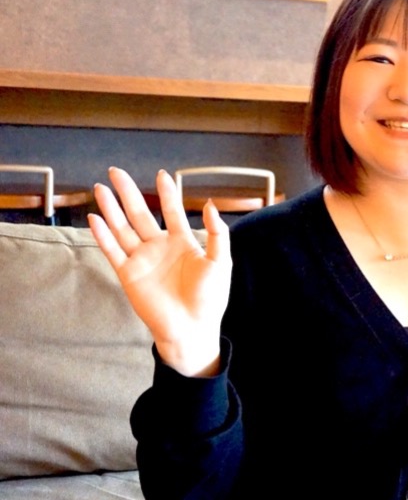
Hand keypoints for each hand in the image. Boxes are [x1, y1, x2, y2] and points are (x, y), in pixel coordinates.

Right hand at [88, 167, 231, 376]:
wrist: (192, 327)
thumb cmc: (210, 298)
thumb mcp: (220, 261)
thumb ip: (217, 232)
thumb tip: (210, 204)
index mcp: (183, 243)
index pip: (172, 211)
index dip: (166, 194)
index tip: (162, 175)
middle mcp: (159, 248)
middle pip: (139, 214)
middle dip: (128, 193)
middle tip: (115, 171)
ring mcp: (142, 260)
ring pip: (122, 228)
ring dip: (111, 209)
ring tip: (100, 189)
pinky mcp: (128, 275)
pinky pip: (113, 251)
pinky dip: (103, 235)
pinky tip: (95, 218)